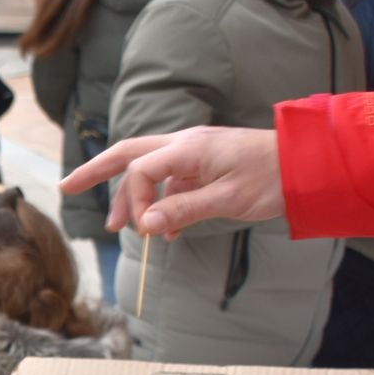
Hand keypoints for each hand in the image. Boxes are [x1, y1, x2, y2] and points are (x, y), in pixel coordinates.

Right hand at [60, 126, 283, 238]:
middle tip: (65, 187)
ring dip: (130, 198)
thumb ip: (183, 210)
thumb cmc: (273, 177)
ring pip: (146, 170)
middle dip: (95, 172)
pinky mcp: (203, 165)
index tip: (145, 229)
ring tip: (117, 228)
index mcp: (188, 147)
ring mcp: (193, 154)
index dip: (134, 201)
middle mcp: (185, 144)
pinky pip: (170, 182)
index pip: (140, 169)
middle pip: (128, 154)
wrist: (308, 164)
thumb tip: (145, 225)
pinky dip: (160, 203)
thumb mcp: (229, 199)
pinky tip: (165, 230)